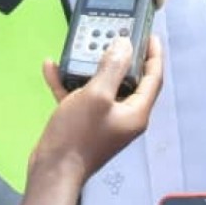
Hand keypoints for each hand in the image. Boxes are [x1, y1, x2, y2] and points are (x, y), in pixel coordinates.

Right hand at [29, 35, 163, 184]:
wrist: (52, 170)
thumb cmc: (78, 134)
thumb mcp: (97, 95)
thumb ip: (112, 68)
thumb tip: (125, 46)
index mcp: (135, 112)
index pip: (153, 79)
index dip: (154, 55)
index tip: (150, 34)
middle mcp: (123, 116)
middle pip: (128, 80)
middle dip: (119, 56)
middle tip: (114, 33)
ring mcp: (103, 120)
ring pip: (101, 86)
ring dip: (89, 66)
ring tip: (82, 46)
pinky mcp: (83, 123)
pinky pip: (79, 96)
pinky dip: (68, 82)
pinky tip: (52, 67)